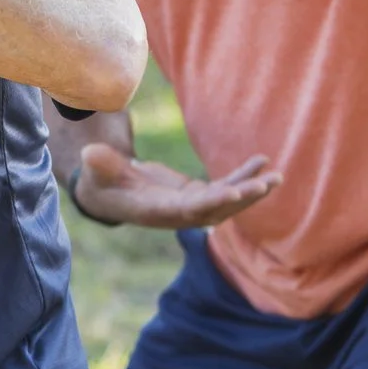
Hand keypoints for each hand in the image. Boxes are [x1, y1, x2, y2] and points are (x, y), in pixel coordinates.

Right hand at [71, 143, 281, 229]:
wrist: (111, 193)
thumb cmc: (100, 180)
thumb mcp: (96, 172)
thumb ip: (98, 164)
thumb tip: (91, 155)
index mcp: (156, 210)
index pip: (188, 210)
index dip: (210, 202)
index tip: (231, 193)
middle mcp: (179, 213)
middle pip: (216, 209)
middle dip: (241, 198)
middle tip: (265, 184)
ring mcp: (191, 206)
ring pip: (227, 202)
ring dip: (252, 190)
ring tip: (276, 177)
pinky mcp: (197, 195)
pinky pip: (226, 188)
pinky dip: (244, 177)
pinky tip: (263, 162)